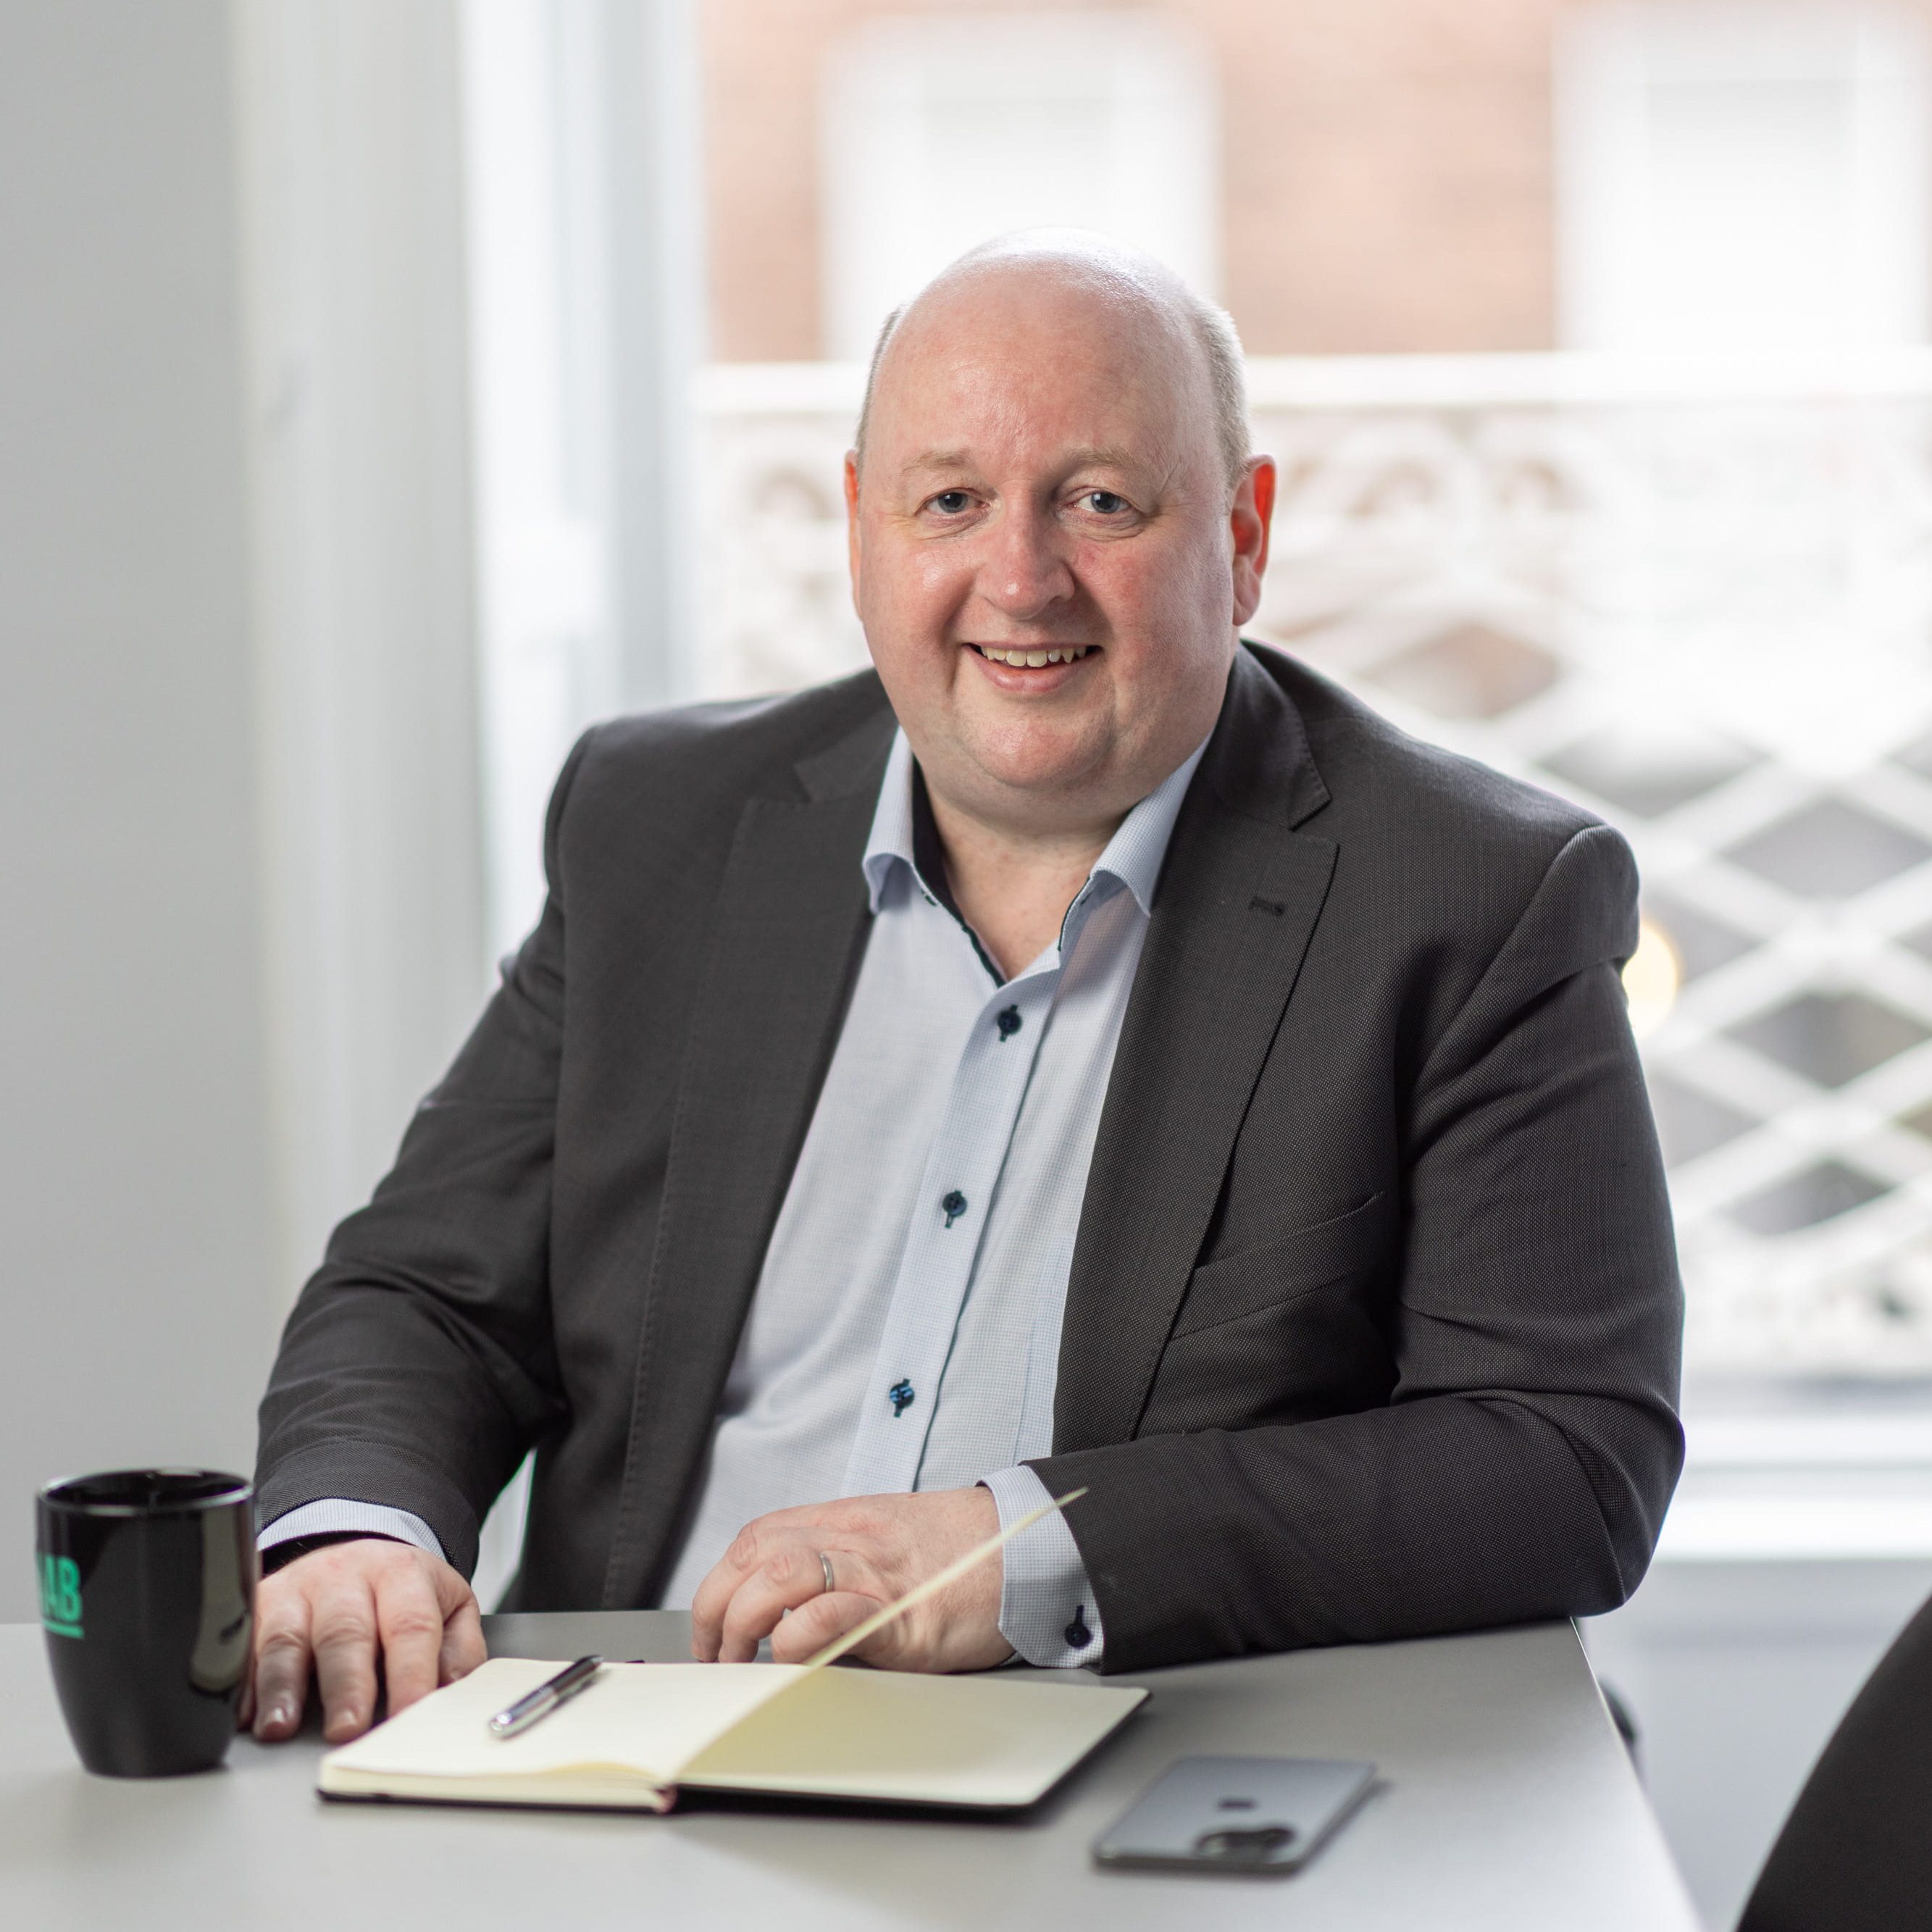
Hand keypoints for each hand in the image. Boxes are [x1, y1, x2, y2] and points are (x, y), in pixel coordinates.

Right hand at [243, 1538, 484, 1743]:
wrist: (356, 1552)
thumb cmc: (403, 1592)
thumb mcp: (449, 1604)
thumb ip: (458, 1648)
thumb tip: (453, 1689)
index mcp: (401, 1575)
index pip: (410, 1625)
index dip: (410, 1672)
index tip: (409, 1713)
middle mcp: (346, 1578)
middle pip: (345, 1631)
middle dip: (345, 1684)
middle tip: (347, 1728)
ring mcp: (297, 1590)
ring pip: (286, 1637)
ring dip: (281, 1686)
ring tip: (281, 1727)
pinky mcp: (260, 1605)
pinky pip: (245, 1645)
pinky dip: (244, 1683)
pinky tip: (246, 1715)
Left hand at [690, 1488, 1011, 1673]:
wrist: (1032, 1549)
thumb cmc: (966, 1554)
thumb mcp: (892, 1544)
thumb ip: (842, 1567)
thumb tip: (790, 1617)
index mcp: (848, 1521)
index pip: (758, 1536)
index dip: (720, 1582)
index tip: (711, 1625)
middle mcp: (854, 1539)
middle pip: (755, 1554)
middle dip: (716, 1607)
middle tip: (716, 1653)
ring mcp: (877, 1573)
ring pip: (780, 1574)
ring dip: (743, 1622)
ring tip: (740, 1660)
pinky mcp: (905, 1615)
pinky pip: (833, 1613)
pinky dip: (798, 1637)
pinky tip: (791, 1657)